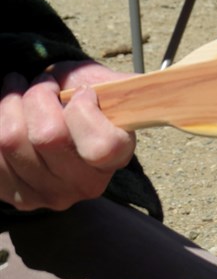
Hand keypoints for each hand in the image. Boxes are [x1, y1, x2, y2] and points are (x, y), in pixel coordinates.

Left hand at [0, 62, 135, 210]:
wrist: (59, 123)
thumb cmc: (85, 97)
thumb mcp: (110, 86)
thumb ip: (123, 86)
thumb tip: (141, 87)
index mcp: (117, 158)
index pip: (102, 146)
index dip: (85, 111)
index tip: (83, 93)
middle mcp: (86, 185)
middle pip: (48, 137)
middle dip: (39, 95)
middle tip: (43, 84)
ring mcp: (48, 195)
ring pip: (11, 140)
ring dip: (11, 102)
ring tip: (21, 90)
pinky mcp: (15, 195)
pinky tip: (8, 109)